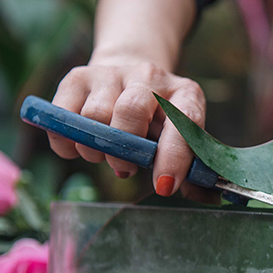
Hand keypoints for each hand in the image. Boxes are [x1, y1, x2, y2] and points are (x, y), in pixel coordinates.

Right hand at [48, 57, 213, 200]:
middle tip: (126, 169)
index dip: (173, 156)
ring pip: (93, 116)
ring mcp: (112, 73)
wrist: (130, 77)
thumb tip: (210, 199)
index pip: (182, 122)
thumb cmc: (162, 121)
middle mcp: (150, 76)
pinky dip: (65, 141)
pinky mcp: (79, 77)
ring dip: (95, 149)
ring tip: (104, 155)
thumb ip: (195, 170)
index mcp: (185, 95)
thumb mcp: (183, 140)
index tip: (163, 186)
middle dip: (124, 152)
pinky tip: (79, 147)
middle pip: (130, 110)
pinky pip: (62, 115)